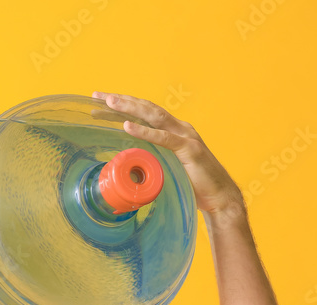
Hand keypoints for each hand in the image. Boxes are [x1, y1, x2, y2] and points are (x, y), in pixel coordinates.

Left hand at [92, 92, 244, 219]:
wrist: (219, 196)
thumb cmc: (192, 184)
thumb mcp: (166, 167)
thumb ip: (152, 159)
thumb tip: (129, 163)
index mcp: (174, 130)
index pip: (145, 113)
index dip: (123, 106)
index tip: (101, 102)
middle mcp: (180, 128)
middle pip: (146, 108)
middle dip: (121, 101)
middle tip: (97, 95)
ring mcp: (185, 136)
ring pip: (154, 116)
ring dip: (130, 108)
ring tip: (110, 103)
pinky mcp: (189, 149)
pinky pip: (163, 138)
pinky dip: (145, 131)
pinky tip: (127, 127)